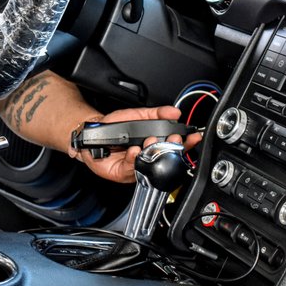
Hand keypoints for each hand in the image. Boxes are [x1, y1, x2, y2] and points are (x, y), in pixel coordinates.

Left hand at [76, 105, 202, 183]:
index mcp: (154, 145)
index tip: (192, 137)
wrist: (93, 134)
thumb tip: (174, 112)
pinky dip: (134, 158)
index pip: (174, 147)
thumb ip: (157, 113)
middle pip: (166, 159)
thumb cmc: (114, 127)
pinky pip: (132, 168)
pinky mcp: (123, 173)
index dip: (186, 143)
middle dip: (172, 149)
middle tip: (174, 140)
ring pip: (150, 165)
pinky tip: (134, 151)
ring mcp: (137, 167)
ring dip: (152, 153)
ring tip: (150, 142)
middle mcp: (147, 158)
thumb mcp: (138, 115)